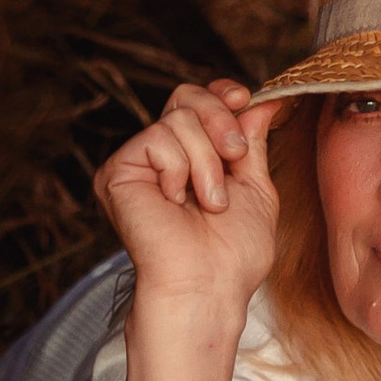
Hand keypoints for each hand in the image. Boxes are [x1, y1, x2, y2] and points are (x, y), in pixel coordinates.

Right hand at [95, 78, 283, 324]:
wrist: (208, 286)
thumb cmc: (233, 254)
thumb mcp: (255, 187)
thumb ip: (253, 142)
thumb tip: (263, 101)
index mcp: (191, 157)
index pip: (197, 101)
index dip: (220, 94)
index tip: (244, 98)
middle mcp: (161, 156)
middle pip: (185, 96)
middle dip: (220, 119)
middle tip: (235, 155)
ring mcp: (137, 163)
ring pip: (178, 118)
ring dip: (207, 162)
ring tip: (209, 201)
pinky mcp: (117, 171)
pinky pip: (157, 138)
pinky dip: (180, 170)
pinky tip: (176, 203)